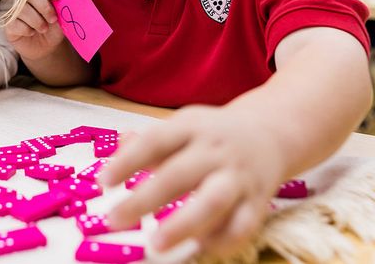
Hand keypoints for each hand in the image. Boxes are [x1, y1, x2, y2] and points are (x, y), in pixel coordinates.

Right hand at [5, 0, 66, 60]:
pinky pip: (15, 23)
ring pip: (23, 9)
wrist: (46, 47)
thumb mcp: (62, 17)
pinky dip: (26, 30)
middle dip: (45, 7)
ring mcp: (15, 10)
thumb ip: (62, 6)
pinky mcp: (9, 24)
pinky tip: (31, 33)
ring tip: (44, 29)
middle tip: (53, 19)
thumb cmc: (54, 28)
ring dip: (37, 21)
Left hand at [99, 103, 284, 257]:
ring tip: (156, 244)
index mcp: (192, 127)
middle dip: (146, 199)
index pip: (156, 141)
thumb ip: (147, 142)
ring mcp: (238, 176)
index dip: (128, 161)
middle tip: (115, 219)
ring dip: (183, 224)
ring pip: (213, 200)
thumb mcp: (182, 127)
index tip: (104, 181)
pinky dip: (219, 241)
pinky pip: (242, 226)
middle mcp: (216, 150)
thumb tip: (116, 153)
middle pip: (180, 173)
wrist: (270, 134)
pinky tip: (195, 249)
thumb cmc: (212, 135)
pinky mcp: (258, 202)